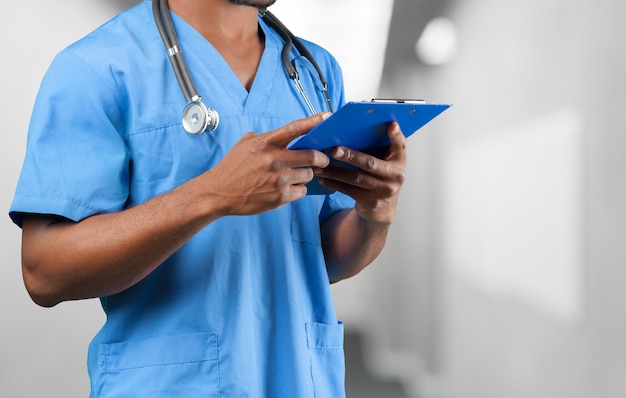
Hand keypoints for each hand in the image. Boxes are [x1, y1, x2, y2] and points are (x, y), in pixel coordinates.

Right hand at [205, 113, 330, 214]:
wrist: (219, 193)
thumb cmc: (232, 167)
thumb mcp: (245, 144)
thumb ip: (266, 137)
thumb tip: (285, 136)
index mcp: (266, 143)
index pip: (295, 128)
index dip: (314, 122)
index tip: (328, 117)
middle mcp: (274, 160)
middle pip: (311, 155)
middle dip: (321, 158)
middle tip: (323, 159)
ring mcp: (278, 179)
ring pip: (308, 174)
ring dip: (305, 174)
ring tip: (293, 176)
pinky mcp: (280, 197)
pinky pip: (302, 191)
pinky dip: (298, 189)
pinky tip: (286, 188)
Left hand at [314, 122, 406, 223]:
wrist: (383, 208)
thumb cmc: (380, 177)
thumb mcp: (385, 163)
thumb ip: (378, 148)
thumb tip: (351, 131)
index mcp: (399, 160)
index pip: (400, 145)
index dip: (396, 135)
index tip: (391, 125)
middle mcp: (396, 176)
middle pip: (370, 163)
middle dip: (350, 156)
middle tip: (334, 150)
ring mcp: (385, 190)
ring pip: (355, 178)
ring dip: (335, 172)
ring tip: (319, 167)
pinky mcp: (372, 202)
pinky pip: (349, 190)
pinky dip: (334, 184)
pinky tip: (323, 179)